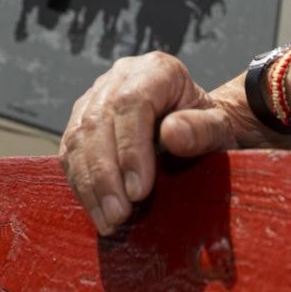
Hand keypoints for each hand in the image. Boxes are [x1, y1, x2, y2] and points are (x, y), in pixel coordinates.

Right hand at [59, 52, 288, 234]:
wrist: (195, 127)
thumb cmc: (209, 128)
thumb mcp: (219, 129)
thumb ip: (203, 130)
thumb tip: (172, 134)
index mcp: (156, 70)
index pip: (132, 104)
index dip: (130, 149)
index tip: (139, 191)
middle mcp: (120, 77)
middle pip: (98, 121)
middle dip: (106, 174)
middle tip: (120, 215)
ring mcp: (96, 96)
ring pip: (78, 137)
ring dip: (90, 184)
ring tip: (109, 221)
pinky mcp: (81, 119)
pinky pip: (71, 151)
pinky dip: (81, 184)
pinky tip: (97, 210)